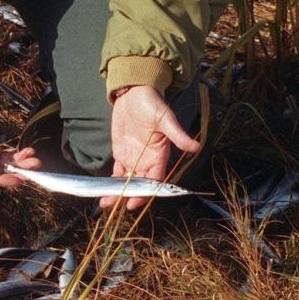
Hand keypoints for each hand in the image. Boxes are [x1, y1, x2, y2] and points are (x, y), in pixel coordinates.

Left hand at [102, 85, 199, 210]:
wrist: (134, 93)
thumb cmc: (152, 104)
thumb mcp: (165, 118)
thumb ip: (177, 134)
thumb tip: (195, 147)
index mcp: (159, 155)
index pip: (153, 180)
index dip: (145, 193)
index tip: (134, 203)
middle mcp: (147, 160)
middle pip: (139, 185)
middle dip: (127, 197)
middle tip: (114, 206)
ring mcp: (133, 158)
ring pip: (127, 181)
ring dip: (117, 193)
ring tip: (105, 203)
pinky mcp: (121, 153)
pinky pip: (118, 172)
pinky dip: (111, 182)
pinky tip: (103, 192)